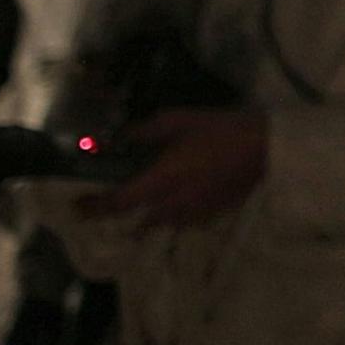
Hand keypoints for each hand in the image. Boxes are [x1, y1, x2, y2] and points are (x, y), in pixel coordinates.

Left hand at [81, 108, 267, 226]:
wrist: (266, 148)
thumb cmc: (221, 130)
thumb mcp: (180, 120)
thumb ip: (146, 131)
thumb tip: (121, 138)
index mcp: (162, 180)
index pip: (120, 201)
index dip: (95, 207)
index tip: (77, 207)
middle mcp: (174, 203)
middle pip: (138, 220)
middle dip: (119, 216)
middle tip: (104, 209)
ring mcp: (196, 212)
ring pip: (162, 224)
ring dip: (146, 219)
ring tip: (139, 211)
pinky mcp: (213, 213)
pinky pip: (184, 221)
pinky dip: (172, 217)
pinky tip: (175, 207)